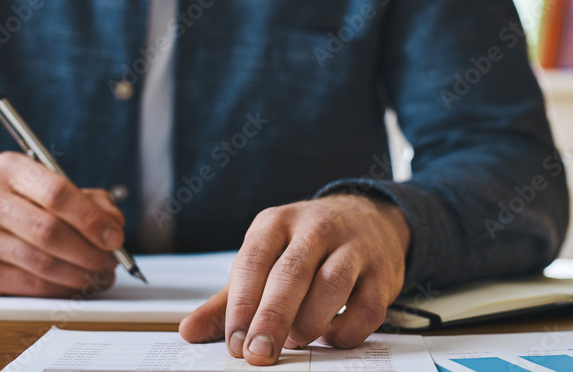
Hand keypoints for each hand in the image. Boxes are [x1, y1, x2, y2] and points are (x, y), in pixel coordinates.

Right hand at [0, 151, 123, 296]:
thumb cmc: (12, 210)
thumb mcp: (42, 190)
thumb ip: (85, 200)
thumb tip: (113, 222)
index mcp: (8, 169)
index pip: (56, 192)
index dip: (91, 218)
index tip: (115, 236)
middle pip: (51, 230)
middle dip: (90, 251)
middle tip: (111, 262)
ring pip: (43, 262)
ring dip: (80, 274)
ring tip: (99, 276)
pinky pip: (30, 285)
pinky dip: (60, 289)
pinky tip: (73, 286)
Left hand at [179, 193, 410, 364]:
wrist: (369, 219)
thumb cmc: (305, 246)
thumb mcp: (264, 259)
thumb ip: (228, 298)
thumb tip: (190, 331)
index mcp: (276, 222)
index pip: (253, 261)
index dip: (241, 304)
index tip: (234, 341)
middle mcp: (315, 228)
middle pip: (291, 274)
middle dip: (272, 319)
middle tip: (258, 353)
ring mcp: (353, 247)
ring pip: (332, 286)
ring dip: (310, 322)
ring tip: (296, 339)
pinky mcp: (382, 272)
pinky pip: (367, 308)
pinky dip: (347, 331)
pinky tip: (331, 337)